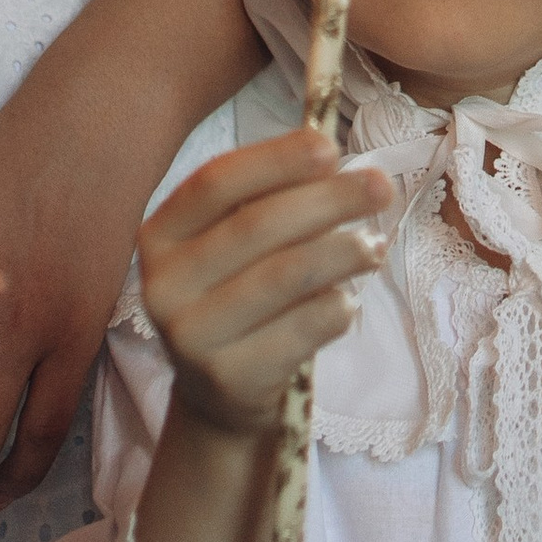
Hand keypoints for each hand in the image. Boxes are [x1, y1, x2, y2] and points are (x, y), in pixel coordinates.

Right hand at [141, 131, 393, 433]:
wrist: (222, 394)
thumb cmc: (240, 296)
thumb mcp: (237, 245)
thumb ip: (271, 200)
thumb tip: (332, 155)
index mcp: (161, 234)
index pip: (215, 182)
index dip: (276, 160)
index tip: (330, 147)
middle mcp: (164, 285)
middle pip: (255, 226)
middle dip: (328, 200)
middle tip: (380, 187)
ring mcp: (191, 336)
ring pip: (284, 276)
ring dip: (342, 252)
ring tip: (374, 247)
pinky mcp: (229, 378)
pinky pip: (302, 329)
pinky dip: (336, 308)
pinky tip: (347, 303)